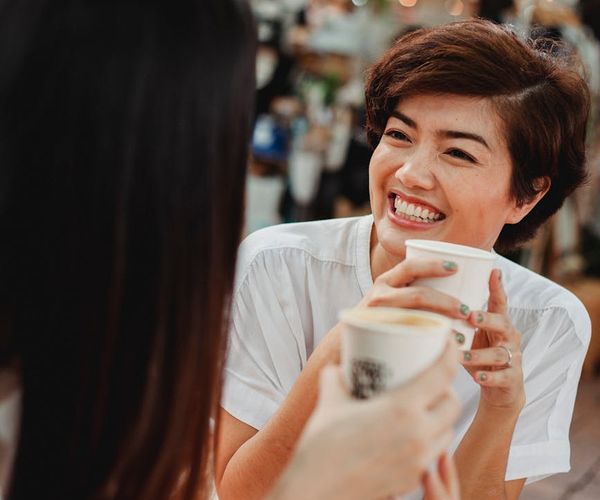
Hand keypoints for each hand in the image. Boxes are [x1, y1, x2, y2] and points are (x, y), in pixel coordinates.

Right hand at [271, 340, 460, 499]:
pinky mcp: (411, 479)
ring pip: (447, 432)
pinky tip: (408, 437)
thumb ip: (336, 378)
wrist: (315, 490)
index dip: (451, 354)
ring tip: (422, 410)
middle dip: (446, 390)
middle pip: (453, 404)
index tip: (449, 343)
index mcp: (402, 408)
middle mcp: (418, 433)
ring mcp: (418, 460)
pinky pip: (432, 455)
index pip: (442, 374)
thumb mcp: (330, 400)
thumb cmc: (321, 445)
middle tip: (430, 382)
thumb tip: (337, 369)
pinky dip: (427, 441)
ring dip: (440, 417)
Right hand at [310, 257, 469, 366]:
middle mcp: (380, 296)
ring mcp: (378, 317)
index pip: (410, 266)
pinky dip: (431, 344)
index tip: (455, 268)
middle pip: (418, 295)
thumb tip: (454, 285)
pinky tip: (446, 350)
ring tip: (461, 335)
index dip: (433, 264)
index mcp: (386, 281)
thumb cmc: (378, 319)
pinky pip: (409, 339)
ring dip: (443, 325)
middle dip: (446, 302)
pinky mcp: (379, 338)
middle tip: (466, 311)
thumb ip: (411, 290)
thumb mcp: (389, 298)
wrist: (343, 345)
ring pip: (416, 318)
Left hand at [460, 269, 524, 411]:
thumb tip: (426, 299)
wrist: (500, 390)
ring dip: (479, 354)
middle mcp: (509, 337)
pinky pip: (503, 376)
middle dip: (487, 319)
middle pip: (503, 323)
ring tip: (461, 355)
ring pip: (500, 353)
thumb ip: (458, 319)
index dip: (498, 287)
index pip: (500, 302)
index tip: (494, 271)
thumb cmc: (480, 355)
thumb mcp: (471, 334)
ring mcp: (513, 357)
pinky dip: (490, 376)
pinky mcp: (513, 378)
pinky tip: (477, 377)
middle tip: (471, 317)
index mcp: (498, 323)